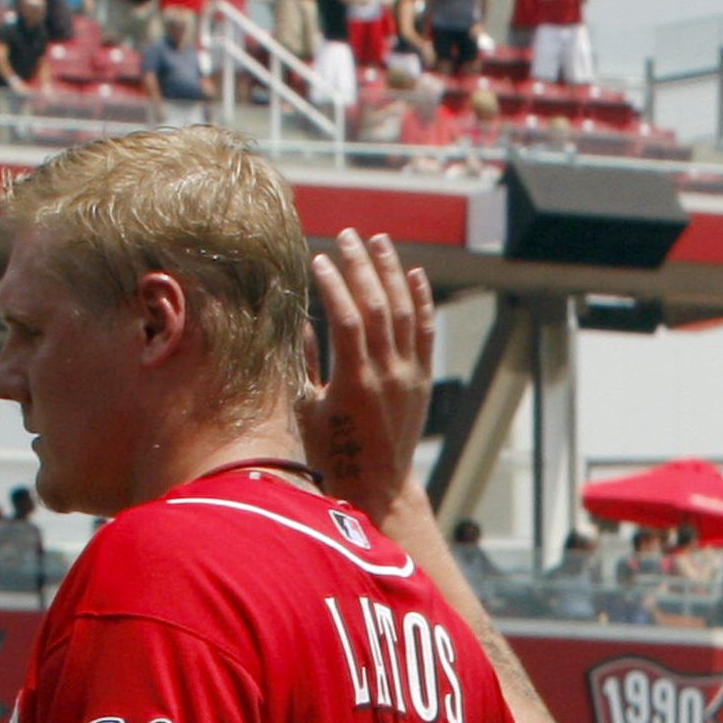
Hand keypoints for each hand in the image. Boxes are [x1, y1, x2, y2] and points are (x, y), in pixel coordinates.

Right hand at [302, 228, 435, 524]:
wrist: (378, 486)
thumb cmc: (332, 454)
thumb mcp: (308, 411)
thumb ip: (302, 364)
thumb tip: (297, 321)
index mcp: (354, 382)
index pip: (346, 318)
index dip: (333, 284)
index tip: (318, 259)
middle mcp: (387, 375)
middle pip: (377, 305)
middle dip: (361, 265)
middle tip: (347, 235)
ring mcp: (408, 376)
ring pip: (404, 311)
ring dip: (391, 271)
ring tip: (378, 240)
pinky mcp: (421, 380)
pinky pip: (425, 332)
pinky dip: (421, 300)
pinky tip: (413, 273)